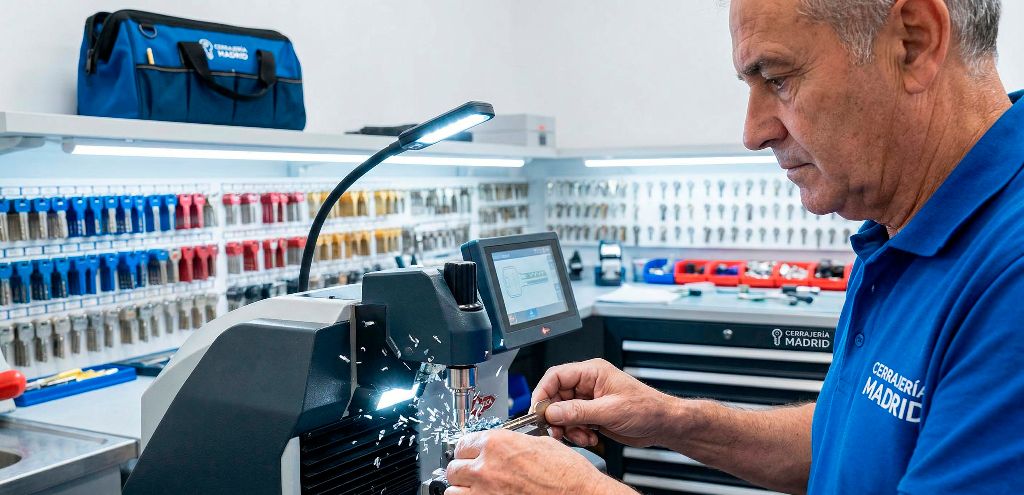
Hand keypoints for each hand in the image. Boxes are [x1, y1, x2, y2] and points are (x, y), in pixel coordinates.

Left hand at [445, 429, 625, 494]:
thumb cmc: (567, 474)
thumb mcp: (540, 444)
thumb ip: (513, 443)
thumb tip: (503, 446)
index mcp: (497, 444)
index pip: (463, 443)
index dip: (468, 450)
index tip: (470, 454)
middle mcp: (486, 468)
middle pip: (454, 468)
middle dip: (462, 469)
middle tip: (473, 472)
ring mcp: (484, 492)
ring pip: (453, 490)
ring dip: (463, 488)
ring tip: (476, 489)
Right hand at [533, 358, 674, 447]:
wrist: (662, 424)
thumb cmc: (646, 408)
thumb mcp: (609, 410)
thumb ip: (578, 411)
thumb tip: (552, 411)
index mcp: (591, 372)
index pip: (556, 376)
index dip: (543, 393)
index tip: (537, 411)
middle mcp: (588, 384)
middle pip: (556, 397)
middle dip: (556, 416)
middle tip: (556, 431)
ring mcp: (589, 400)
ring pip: (563, 413)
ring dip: (568, 428)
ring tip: (582, 437)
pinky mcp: (592, 414)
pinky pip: (573, 423)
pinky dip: (576, 433)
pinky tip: (590, 438)